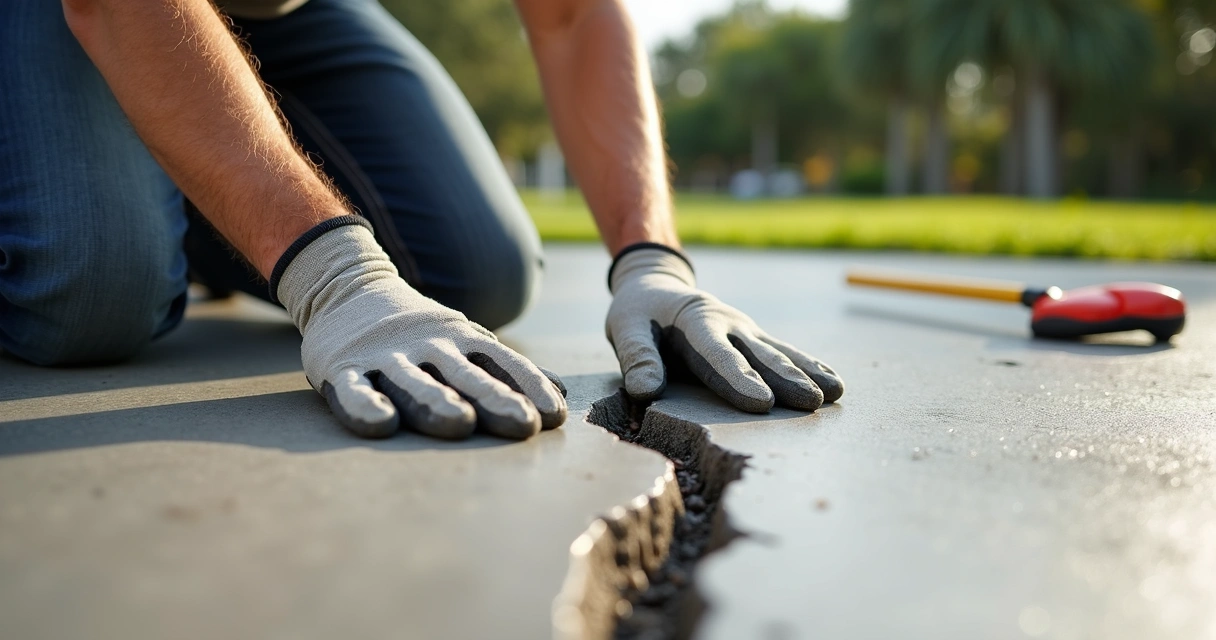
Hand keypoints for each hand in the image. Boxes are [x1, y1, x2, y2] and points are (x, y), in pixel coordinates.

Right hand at [274, 218, 566, 438]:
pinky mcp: (343, 368)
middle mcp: (429, 346)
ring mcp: (385, 356)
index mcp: (463, 339)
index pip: (504, 362)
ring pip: (414, 381)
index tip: (554, 416)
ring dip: (437, 401)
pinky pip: (354, 390)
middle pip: (466, 375)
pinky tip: (382, 424)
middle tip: (522, 424)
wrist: (346, 288)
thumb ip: (508, 370)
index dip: (529, 387)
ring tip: (460, 423)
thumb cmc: (420, 332)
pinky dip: (365, 406)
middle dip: (495, 399)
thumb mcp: (466, 341)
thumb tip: (562, 395)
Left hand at [606, 245, 842, 412]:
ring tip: (835, 393)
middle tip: (811, 401)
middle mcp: (729, 323)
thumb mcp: (625, 329)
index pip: (718, 355)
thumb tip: (646, 391)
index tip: (761, 403)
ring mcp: (746, 330)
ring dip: (807, 372)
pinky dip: (810, 365)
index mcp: (696, 321)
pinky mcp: (754, 338)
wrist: (657, 286)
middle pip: (759, 354)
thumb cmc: (639, 314)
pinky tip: (833, 383)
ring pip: (780, 352)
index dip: (738, 379)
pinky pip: (784, 351)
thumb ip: (637, 358)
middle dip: (786, 378)